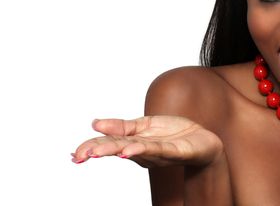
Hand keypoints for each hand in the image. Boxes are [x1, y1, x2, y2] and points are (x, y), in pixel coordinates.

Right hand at [72, 115, 223, 167]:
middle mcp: (143, 150)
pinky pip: (156, 149)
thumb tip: (94, 123)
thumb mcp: (145, 124)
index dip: (91, 147)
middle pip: (117, 148)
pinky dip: (140, 150)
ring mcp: (158, 151)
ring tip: (96, 152)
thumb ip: (121, 125)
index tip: (74, 155)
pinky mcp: (174, 151)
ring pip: (133, 149)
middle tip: (78, 156)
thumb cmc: (174, 133)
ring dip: (114, 150)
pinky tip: (127, 151)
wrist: (204, 141)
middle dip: (97, 151)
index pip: (109, 143)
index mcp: (134, 142)